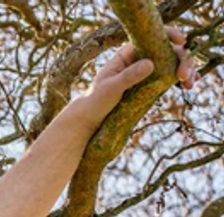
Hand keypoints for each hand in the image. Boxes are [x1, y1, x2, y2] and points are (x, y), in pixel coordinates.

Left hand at [75, 25, 200, 129]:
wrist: (90, 118)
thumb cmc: (96, 100)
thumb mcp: (110, 88)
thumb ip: (129, 76)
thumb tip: (151, 63)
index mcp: (127, 54)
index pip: (152, 37)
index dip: (169, 35)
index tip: (181, 43)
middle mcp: (138, 59)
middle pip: (167, 50)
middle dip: (181, 58)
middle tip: (184, 75)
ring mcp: (146, 71)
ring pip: (172, 63)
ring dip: (186, 69)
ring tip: (190, 82)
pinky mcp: (150, 84)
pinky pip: (169, 77)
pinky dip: (181, 79)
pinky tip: (189, 86)